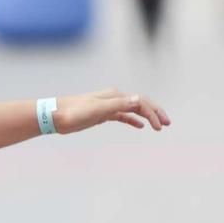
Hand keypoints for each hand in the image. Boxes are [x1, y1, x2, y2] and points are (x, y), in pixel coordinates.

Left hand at [52, 89, 170, 133]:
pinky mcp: (102, 114)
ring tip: (159, 126)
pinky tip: (140, 126)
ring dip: (147, 116)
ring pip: (133, 109)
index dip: (153, 113)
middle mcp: (115, 98)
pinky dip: (133, 119)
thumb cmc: (75, 112)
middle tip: (168, 124)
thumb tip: (139, 99)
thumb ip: (118, 104)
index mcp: (116, 95)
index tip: (161, 127)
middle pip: (141, 103)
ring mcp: (109, 105)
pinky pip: (123, 115)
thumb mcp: (97, 109)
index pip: (141, 102)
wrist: (56, 115)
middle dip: (155, 112)